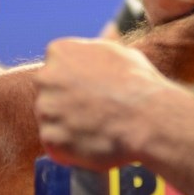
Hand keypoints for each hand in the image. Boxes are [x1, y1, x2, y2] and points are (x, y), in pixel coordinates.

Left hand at [36, 38, 180, 170]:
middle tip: (94, 112)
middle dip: (67, 103)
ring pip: (52, 120)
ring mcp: (45, 109)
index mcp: (59, 52)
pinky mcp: (50, 139)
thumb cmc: (139, 84)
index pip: (56, 67)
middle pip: (49, 93)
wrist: (148, 118)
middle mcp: (45, 77)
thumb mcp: (119, 52)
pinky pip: (56, 145)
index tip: (92, 91)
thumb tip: (98, 44)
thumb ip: (95, 52)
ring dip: (69, 127)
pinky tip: (93, 144)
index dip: (75, 82)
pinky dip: (70, 149)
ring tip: (97, 129)